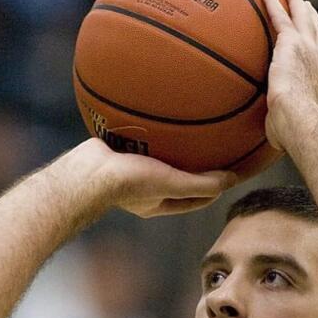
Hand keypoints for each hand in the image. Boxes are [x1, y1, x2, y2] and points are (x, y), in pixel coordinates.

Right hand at [76, 139, 235, 218]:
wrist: (86, 170)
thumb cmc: (127, 183)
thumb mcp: (171, 184)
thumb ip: (201, 184)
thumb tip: (232, 180)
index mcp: (157, 203)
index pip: (194, 199)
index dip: (214, 189)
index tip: (231, 174)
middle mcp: (145, 189)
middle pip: (177, 178)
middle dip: (195, 167)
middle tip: (213, 149)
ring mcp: (130, 170)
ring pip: (160, 158)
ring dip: (173, 146)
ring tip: (189, 128)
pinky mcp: (119, 152)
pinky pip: (141, 140)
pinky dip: (153, 131)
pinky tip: (162, 114)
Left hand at [258, 0, 317, 149]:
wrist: (299, 119)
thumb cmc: (294, 133)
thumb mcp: (289, 130)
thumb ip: (281, 128)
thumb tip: (274, 139)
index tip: (315, 41)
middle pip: (317, 31)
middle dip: (311, 17)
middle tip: (306, 5)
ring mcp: (307, 48)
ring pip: (301, 17)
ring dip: (294, 1)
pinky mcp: (290, 43)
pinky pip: (278, 16)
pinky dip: (271, 1)